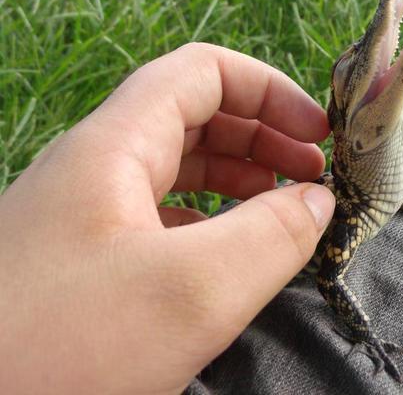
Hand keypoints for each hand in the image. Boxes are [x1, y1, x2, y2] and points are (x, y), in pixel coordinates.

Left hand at [0, 43, 334, 393]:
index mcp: (113, 147)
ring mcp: (83, 217)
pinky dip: (209, 222)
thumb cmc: (61, 351)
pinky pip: (159, 218)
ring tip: (285, 208)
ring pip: (177, 169)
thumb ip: (271, 236)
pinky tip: (231, 255)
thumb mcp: (190, 292)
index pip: (202, 73)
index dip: (269, 91)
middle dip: (262, 135)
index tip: (318, 134)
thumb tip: (318, 201)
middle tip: (313, 176)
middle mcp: (96, 169)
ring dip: (239, 178)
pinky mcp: (81, 263)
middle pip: (194, 116)